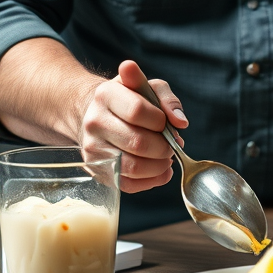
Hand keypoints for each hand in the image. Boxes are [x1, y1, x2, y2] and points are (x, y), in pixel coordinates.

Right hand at [79, 59, 187, 193]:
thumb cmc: (129, 99)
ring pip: (133, 167)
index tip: (165, 123)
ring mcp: (92, 148)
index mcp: (107, 94)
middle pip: (137, 143)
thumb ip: (168, 100)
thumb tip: (181, 122)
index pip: (137, 111)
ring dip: (159, 166)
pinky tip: (160, 171)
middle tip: (171, 144)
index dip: (160, 120)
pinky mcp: (96, 170)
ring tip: (166, 157)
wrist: (97, 113)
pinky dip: (151, 181)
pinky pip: (127, 184)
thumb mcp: (149, 88)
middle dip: (164, 147)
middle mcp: (94, 122)